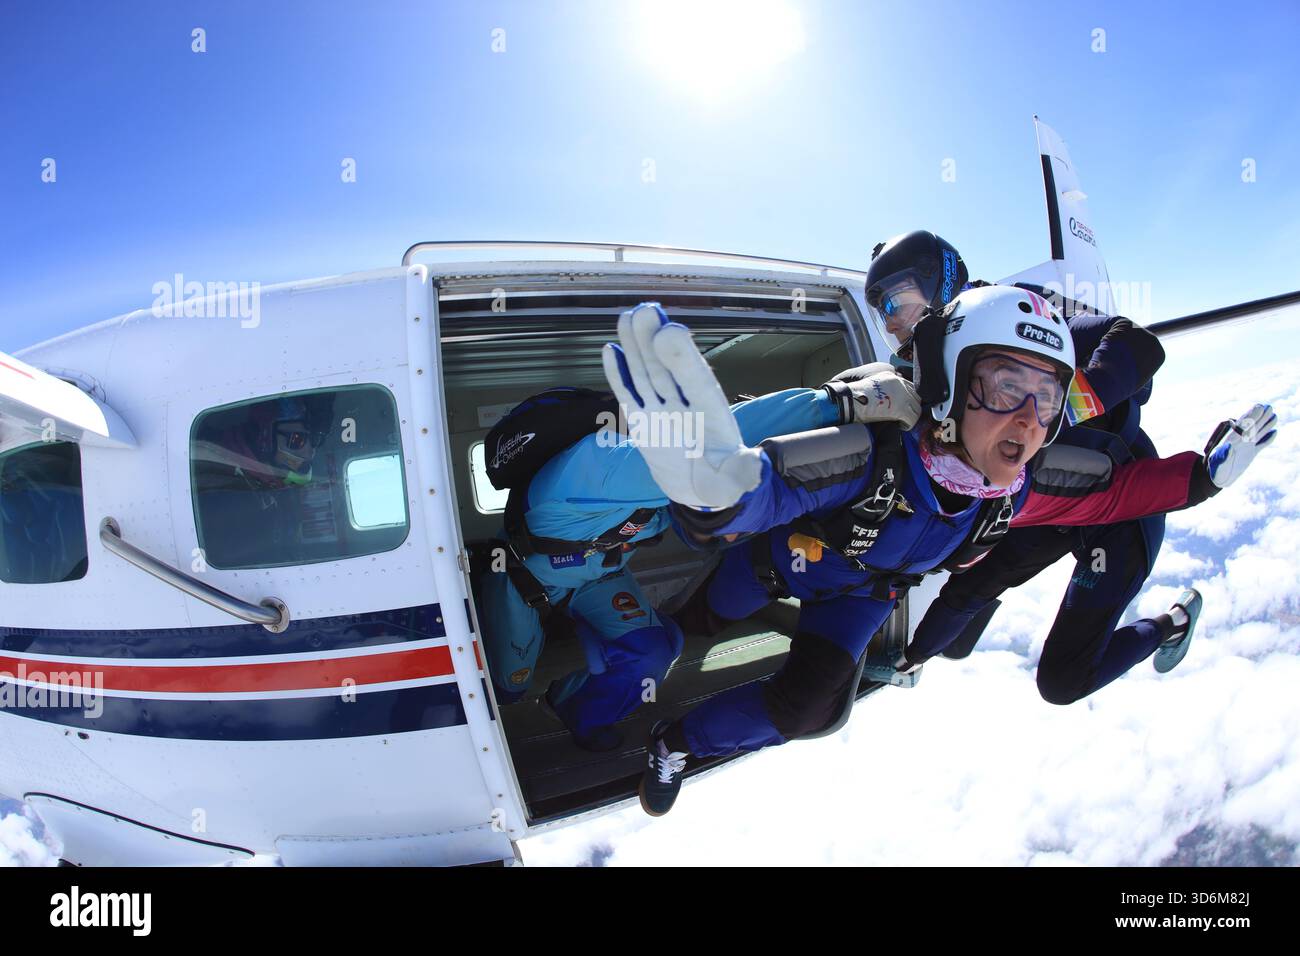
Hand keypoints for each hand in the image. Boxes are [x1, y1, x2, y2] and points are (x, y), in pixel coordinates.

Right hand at [602, 303, 762, 509]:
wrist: (699, 490)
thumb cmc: (722, 481)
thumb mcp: (734, 481)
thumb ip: (742, 473)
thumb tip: (758, 467)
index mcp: (710, 414)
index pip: (696, 382)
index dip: (684, 359)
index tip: (671, 331)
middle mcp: (684, 406)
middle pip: (666, 369)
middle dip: (654, 341)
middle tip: (646, 310)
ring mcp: (661, 411)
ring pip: (645, 374)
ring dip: (635, 346)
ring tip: (627, 316)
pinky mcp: (642, 421)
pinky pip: (628, 394)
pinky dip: (618, 374)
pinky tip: (610, 348)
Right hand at [825, 364, 921, 427]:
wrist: (851, 401)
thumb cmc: (856, 397)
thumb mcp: (873, 386)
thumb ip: (885, 389)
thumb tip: (892, 401)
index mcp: (891, 377)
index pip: (910, 386)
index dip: (909, 397)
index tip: (905, 405)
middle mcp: (899, 383)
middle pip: (916, 396)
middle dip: (912, 407)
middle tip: (905, 415)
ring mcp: (902, 395)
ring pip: (917, 408)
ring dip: (911, 416)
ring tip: (903, 422)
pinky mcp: (901, 408)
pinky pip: (912, 418)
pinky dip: (908, 424)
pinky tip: (901, 426)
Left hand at [1204, 403, 1277, 488]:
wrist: (1218, 478)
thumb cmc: (1215, 470)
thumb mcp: (1218, 463)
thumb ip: (1223, 455)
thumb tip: (1227, 447)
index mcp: (1231, 440)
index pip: (1242, 425)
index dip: (1250, 416)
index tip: (1258, 407)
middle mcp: (1240, 441)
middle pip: (1251, 426)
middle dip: (1259, 417)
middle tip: (1267, 407)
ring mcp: (1246, 446)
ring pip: (1258, 433)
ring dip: (1265, 424)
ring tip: (1273, 415)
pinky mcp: (1250, 453)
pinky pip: (1261, 444)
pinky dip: (1267, 439)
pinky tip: (1274, 433)